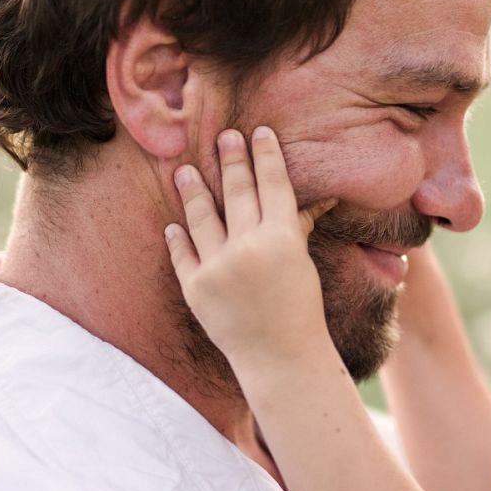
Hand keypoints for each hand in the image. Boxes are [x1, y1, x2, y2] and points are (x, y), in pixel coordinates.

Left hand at [164, 126, 336, 372]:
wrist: (280, 358)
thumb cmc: (299, 309)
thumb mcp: (302, 263)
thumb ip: (297, 227)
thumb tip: (318, 198)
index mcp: (282, 237)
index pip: (273, 184)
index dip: (265, 156)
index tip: (258, 132)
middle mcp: (248, 247)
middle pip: (236, 192)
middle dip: (231, 160)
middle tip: (224, 135)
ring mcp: (218, 267)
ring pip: (201, 217)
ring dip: (192, 191)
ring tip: (183, 170)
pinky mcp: (195, 288)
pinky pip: (182, 255)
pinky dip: (176, 238)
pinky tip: (172, 225)